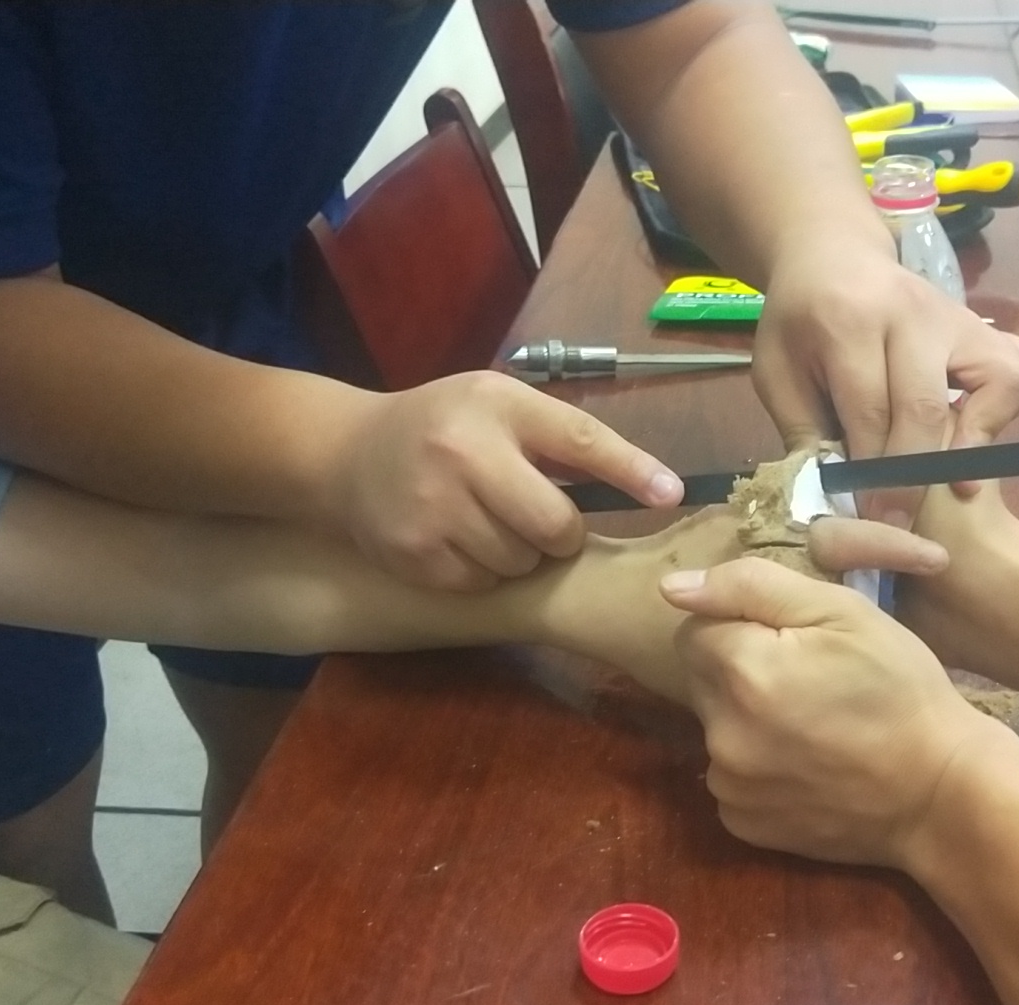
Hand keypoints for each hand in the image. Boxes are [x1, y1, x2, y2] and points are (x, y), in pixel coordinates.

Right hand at [334, 371, 682, 590]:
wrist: (348, 455)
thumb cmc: (446, 426)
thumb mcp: (500, 406)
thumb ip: (564, 438)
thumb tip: (655, 487)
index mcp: (496, 405)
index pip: (578, 440)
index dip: (630, 470)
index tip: (670, 495)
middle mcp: (463, 453)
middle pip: (555, 524)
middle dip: (560, 532)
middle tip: (539, 518)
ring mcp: (434, 508)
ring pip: (521, 561)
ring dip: (521, 554)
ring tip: (490, 522)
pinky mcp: (414, 555)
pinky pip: (483, 583)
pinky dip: (484, 572)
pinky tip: (461, 541)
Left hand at [661, 556, 1018, 868]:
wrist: (941, 793)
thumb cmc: (902, 690)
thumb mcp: (843, 613)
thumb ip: (752, 587)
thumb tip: (672, 588)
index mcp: (743, 670)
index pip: (695, 627)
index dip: (744, 626)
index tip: (796, 643)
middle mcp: (721, 732)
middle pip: (702, 678)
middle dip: (741, 670)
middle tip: (808, 681)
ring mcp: (729, 785)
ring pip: (715, 726)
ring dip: (747, 718)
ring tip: (814, 726)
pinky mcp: (742, 822)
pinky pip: (731, 775)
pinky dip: (757, 766)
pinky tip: (808, 765)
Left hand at [752, 242, 1018, 525]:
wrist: (833, 257)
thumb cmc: (800, 322)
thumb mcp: (777, 372)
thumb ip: (803, 430)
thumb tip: (836, 499)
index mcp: (846, 321)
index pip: (868, 410)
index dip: (869, 475)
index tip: (866, 520)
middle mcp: (910, 312)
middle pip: (925, 407)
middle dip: (912, 479)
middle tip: (899, 523)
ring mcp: (954, 315)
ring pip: (992, 385)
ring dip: (970, 443)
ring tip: (944, 478)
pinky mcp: (982, 325)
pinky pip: (1016, 372)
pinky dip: (1003, 414)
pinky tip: (968, 438)